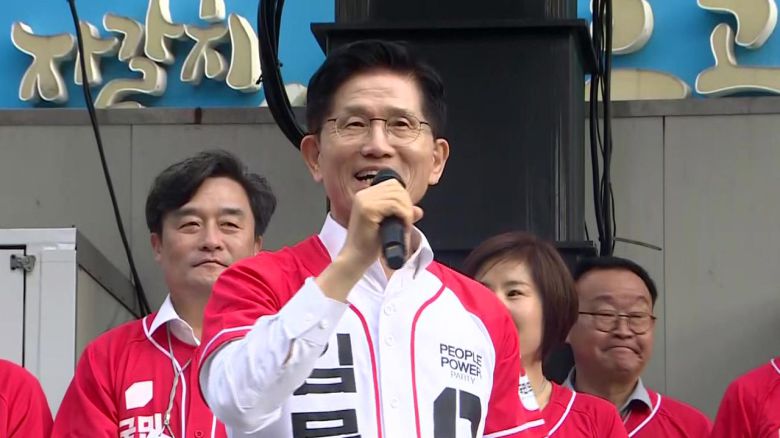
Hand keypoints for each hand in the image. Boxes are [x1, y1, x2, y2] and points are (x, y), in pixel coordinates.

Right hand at [316, 179, 422, 301]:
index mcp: (365, 195)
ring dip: (407, 212)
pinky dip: (404, 216)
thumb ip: (401, 215)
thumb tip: (418, 210)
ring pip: (397, 196)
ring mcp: (364, 201)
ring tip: (405, 227)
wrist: (356, 258)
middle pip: (396, 188)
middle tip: (407, 222)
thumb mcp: (388, 225)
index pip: (392, 184)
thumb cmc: (369, 244)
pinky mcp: (367, 210)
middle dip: (407, 205)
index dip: (403, 198)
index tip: (405, 215)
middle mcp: (363, 195)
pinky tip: (403, 227)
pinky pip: (395, 206)